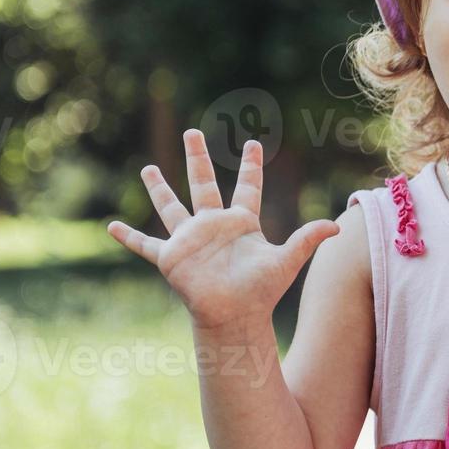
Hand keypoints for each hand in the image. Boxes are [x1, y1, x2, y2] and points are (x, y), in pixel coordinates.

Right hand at [106, 130, 339, 331]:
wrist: (235, 316)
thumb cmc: (261, 291)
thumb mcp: (287, 260)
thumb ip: (308, 239)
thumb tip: (338, 225)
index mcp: (241, 223)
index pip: (247, 187)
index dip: (250, 166)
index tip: (253, 142)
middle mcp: (213, 226)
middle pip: (203, 184)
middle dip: (197, 157)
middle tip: (192, 131)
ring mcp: (190, 240)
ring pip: (171, 206)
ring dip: (159, 188)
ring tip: (148, 168)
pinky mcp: (171, 257)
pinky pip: (146, 244)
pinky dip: (128, 237)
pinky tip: (111, 226)